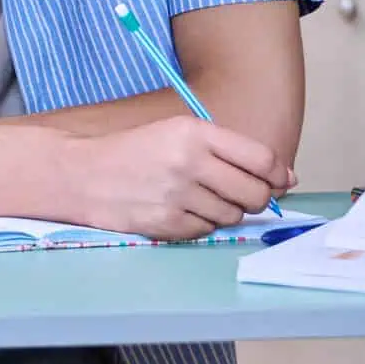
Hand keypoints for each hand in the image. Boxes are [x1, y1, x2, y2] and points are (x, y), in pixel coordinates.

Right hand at [62, 116, 296, 240]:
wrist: (78, 173)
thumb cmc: (132, 152)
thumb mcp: (175, 132)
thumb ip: (228, 150)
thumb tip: (285, 179)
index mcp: (193, 132)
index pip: (261, 159)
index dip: (276, 174)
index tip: (278, 181)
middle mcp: (188, 162)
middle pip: (254, 193)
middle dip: (253, 198)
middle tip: (234, 194)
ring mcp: (177, 195)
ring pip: (232, 215)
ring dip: (223, 212)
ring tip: (195, 199)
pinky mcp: (166, 222)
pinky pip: (206, 231)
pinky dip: (199, 224)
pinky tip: (177, 210)